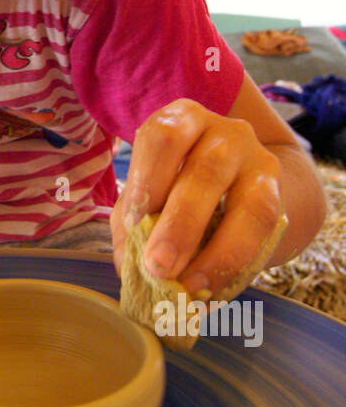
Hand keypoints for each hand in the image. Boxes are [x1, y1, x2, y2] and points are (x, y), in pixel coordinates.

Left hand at [111, 98, 284, 297]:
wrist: (244, 188)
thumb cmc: (183, 188)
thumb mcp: (154, 193)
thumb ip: (134, 224)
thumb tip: (129, 267)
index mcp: (180, 121)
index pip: (163, 138)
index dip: (146, 181)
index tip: (133, 224)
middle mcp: (223, 132)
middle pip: (204, 172)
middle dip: (180, 225)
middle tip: (159, 266)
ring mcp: (257, 160)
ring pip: (245, 202)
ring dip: (216, 251)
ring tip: (190, 285)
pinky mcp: (277, 191)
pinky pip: (263, 229)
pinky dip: (234, 261)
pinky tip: (212, 285)